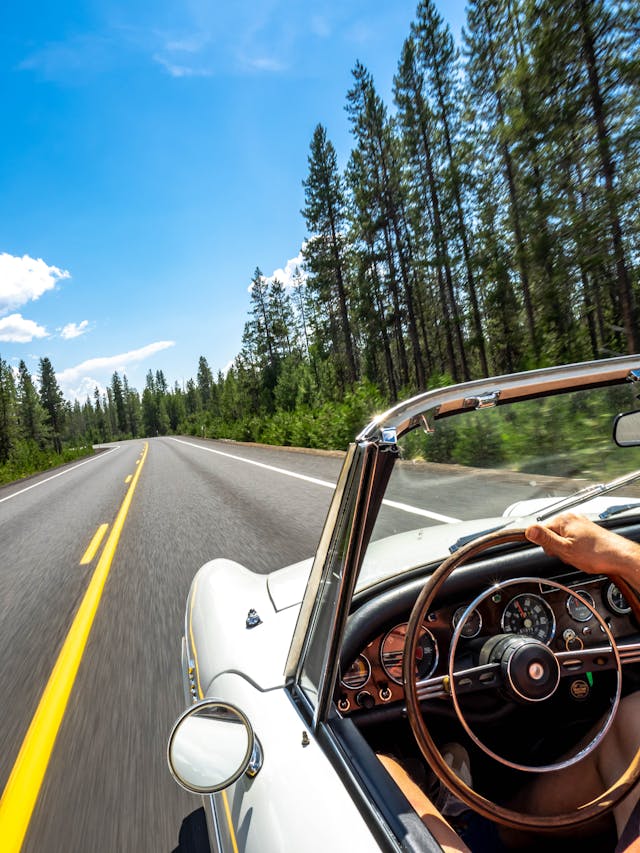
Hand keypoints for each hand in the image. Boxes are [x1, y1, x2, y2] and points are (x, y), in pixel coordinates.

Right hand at [525, 512, 639, 579]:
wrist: (620, 557)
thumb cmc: (597, 554)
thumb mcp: (565, 549)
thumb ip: (545, 539)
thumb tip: (528, 530)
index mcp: (563, 520)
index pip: (541, 532)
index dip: (547, 546)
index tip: (557, 552)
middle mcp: (572, 518)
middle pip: (552, 536)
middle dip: (558, 549)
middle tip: (570, 555)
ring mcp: (580, 524)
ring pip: (563, 540)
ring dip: (568, 551)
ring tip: (580, 556)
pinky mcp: (587, 531)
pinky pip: (573, 541)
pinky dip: (576, 550)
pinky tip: (584, 555)